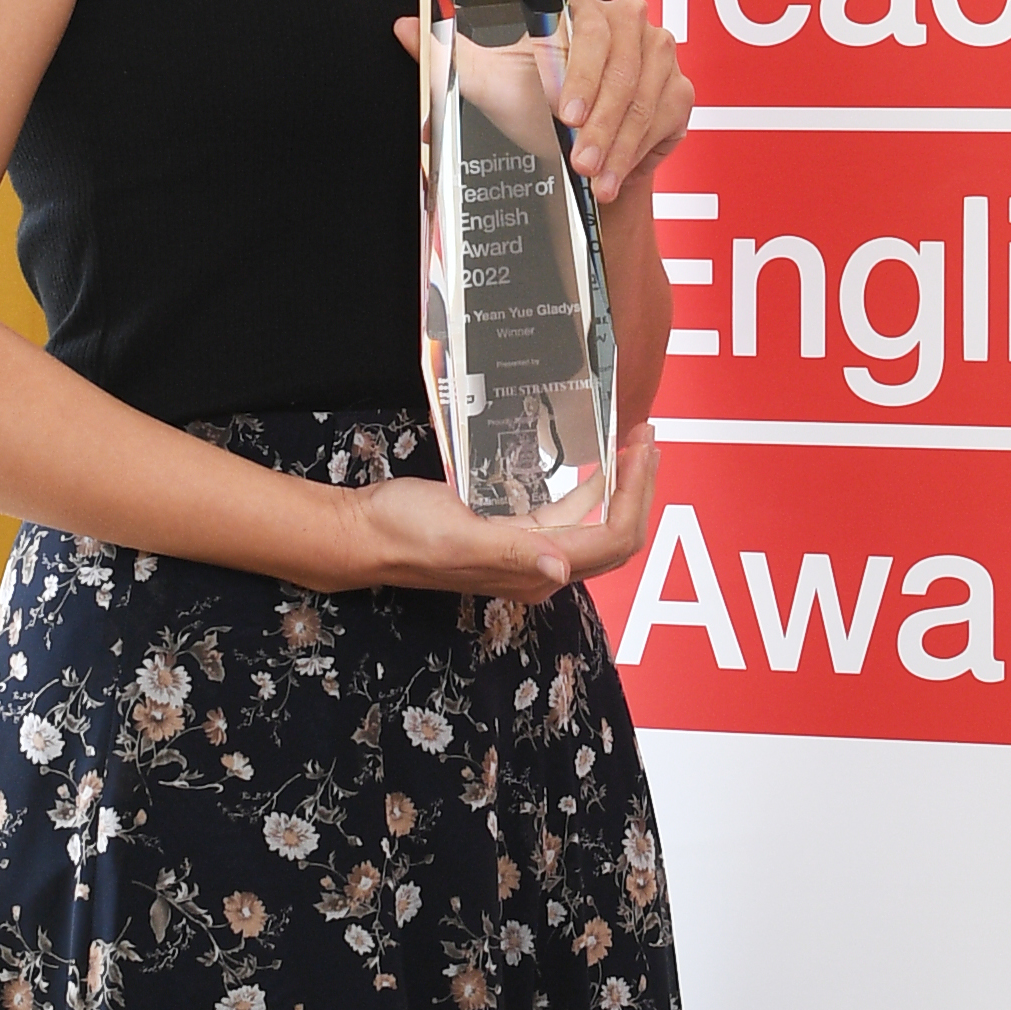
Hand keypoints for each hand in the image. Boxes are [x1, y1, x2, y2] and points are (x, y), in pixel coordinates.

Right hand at [312, 430, 661, 605]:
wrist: (364, 533)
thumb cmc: (403, 534)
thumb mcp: (458, 537)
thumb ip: (511, 551)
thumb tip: (560, 571)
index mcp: (533, 572)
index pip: (610, 540)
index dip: (636, 497)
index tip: (640, 450)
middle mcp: (539, 566)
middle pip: (614, 535)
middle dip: (640, 487)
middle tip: (646, 437)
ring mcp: (528, 548)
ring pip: (595, 521)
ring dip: (620, 484)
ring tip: (630, 440)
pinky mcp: (512, 529)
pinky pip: (567, 511)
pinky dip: (590, 483)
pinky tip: (591, 456)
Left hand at [387, 0, 691, 201]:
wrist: (571, 161)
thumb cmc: (530, 113)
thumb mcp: (486, 84)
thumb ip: (447, 53)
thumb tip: (404, 27)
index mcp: (582, 8)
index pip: (591, 28)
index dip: (579, 73)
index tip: (561, 113)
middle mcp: (628, 21)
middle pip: (624, 66)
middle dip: (598, 121)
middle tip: (578, 158)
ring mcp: (660, 54)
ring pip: (643, 98)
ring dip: (616, 144)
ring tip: (593, 176)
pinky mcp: (679, 91)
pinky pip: (665, 118)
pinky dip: (637, 153)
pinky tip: (613, 178)